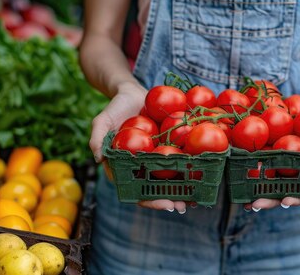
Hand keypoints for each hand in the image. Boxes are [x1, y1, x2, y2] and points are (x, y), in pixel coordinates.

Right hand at [91, 81, 192, 213]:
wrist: (134, 93)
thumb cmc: (115, 107)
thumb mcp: (102, 120)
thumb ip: (97, 138)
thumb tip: (98, 159)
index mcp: (125, 167)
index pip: (135, 189)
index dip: (148, 199)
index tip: (163, 203)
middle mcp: (142, 166)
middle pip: (155, 188)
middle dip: (169, 199)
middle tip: (182, 206)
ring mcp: (156, 158)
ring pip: (170, 178)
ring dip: (182, 190)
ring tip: (195, 198)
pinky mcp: (169, 147)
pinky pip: (180, 159)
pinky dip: (190, 168)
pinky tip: (202, 174)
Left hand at [244, 98, 299, 210]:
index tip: (287, 200)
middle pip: (291, 192)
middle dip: (273, 200)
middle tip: (258, 204)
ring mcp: (293, 169)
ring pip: (276, 185)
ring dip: (261, 194)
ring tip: (246, 200)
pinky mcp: (280, 158)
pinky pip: (267, 167)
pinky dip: (254, 174)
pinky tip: (240, 178)